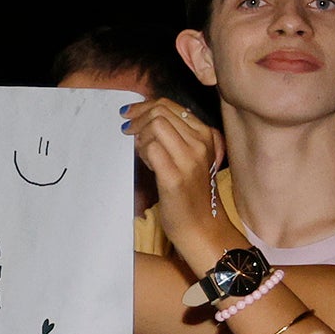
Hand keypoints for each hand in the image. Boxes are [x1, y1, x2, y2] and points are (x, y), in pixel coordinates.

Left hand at [121, 99, 222, 248]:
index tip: (130, 113)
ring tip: (142, 153)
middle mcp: (201, 144)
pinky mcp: (175, 177)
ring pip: (155, 126)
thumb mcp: (194, 157)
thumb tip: (147, 115)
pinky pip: (151, 148)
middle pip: (161, 112)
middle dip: (138, 118)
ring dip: (141, 136)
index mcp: (207, 135)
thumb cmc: (193, 193)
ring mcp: (189, 160)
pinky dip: (142, 152)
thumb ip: (179, 135)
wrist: (201, 227)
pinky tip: (147, 164)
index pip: (171, 106)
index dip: (145, 106)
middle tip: (127, 130)